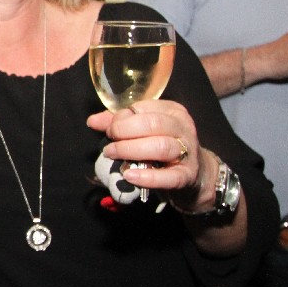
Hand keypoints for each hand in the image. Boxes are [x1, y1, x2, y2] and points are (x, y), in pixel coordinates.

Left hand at [87, 99, 214, 210]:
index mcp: (172, 111)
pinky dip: (147, 177)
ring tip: (112, 155)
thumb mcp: (145, 132)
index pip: (143, 108)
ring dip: (131, 150)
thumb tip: (93, 120)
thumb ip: (120, 124)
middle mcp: (183, 128)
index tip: (109, 129)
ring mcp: (187, 152)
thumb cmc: (163, 149)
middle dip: (124, 131)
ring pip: (160, 146)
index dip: (121, 118)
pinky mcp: (187, 176)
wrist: (195, 174)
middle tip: (109, 143)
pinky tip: (129, 175)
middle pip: (152, 124)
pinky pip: (169, 177)